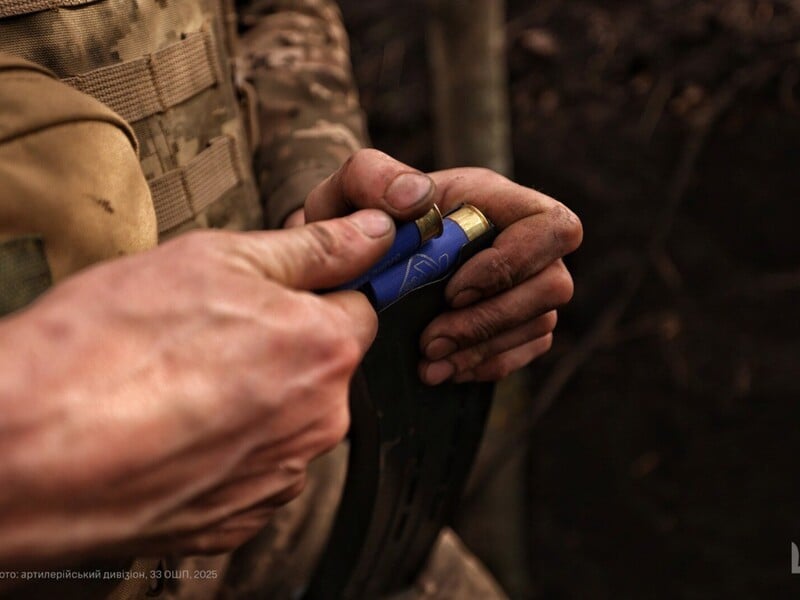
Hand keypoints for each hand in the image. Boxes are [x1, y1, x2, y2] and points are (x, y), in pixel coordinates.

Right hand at [0, 210, 394, 565]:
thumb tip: (370, 233)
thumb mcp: (216, 260)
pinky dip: (224, 447)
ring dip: (252, 399)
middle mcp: (318, 420)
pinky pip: (252, 468)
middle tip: (209, 336)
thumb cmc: (110, 349)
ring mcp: (279, 476)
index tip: (281, 295)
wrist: (32, 450)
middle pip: (322, 369)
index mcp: (323, 349)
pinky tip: (175, 428)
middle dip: (282, 348)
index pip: (358, 310)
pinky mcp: (240, 518)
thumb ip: (311, 249)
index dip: (317, 296)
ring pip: (287, 419)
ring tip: (181, 383)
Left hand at [299, 150, 582, 384]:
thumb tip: (416, 197)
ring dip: (483, 348)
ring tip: (428, 361)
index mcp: (491, 199)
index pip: (549, 224)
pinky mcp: (517, 321)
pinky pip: (527, 350)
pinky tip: (443, 369)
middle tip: (431, 341)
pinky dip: (486, 365)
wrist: (347, 267)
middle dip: (492, 320)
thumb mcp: (347, 193)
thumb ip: (371, 178)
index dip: (512, 263)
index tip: (453, 292)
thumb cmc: (352, 222)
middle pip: (554, 285)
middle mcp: (520, 240)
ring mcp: (524, 284)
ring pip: (540, 323)